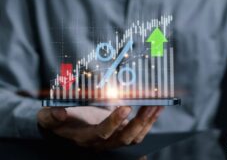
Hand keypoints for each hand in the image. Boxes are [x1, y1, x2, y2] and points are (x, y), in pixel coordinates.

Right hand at [37, 106, 162, 150]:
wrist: (67, 125)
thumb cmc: (58, 120)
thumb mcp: (48, 117)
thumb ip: (51, 116)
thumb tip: (60, 114)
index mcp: (85, 137)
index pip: (102, 133)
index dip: (114, 123)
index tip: (125, 106)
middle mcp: (101, 142)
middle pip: (124, 138)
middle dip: (139, 122)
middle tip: (150, 105)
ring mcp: (113, 139)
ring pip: (134, 137)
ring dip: (147, 122)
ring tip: (157, 105)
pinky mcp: (120, 133)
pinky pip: (138, 132)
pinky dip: (148, 121)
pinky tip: (156, 109)